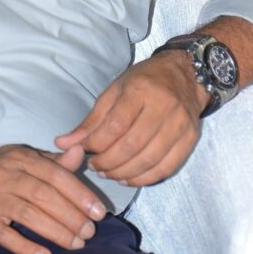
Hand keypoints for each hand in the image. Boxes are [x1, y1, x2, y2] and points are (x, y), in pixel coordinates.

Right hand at [0, 143, 106, 253]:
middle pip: (44, 195)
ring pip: (29, 215)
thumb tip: (80, 153)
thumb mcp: (22, 161)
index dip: (79, 193)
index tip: (99, 211)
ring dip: (56, 231)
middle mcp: (5, 175)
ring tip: (76, 244)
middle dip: (71, 215)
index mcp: (20, 158)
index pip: (55, 174)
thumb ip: (53, 161)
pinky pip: (6, 236)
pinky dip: (26, 247)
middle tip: (90, 232)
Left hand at [55, 53, 206, 186]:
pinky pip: (166, 168)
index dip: (97, 144)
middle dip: (108, 162)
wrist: (185, 75)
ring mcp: (179, 124)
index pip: (115, 125)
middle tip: (95, 167)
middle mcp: (163, 106)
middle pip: (132, 146)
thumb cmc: (144, 81)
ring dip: (124, 173)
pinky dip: (144, 178)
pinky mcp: (190, 139)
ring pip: (148, 160)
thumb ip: (90, 121)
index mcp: (140, 89)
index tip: (85, 151)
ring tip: (109, 173)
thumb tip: (62, 143)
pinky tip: (129, 177)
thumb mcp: (114, 91)